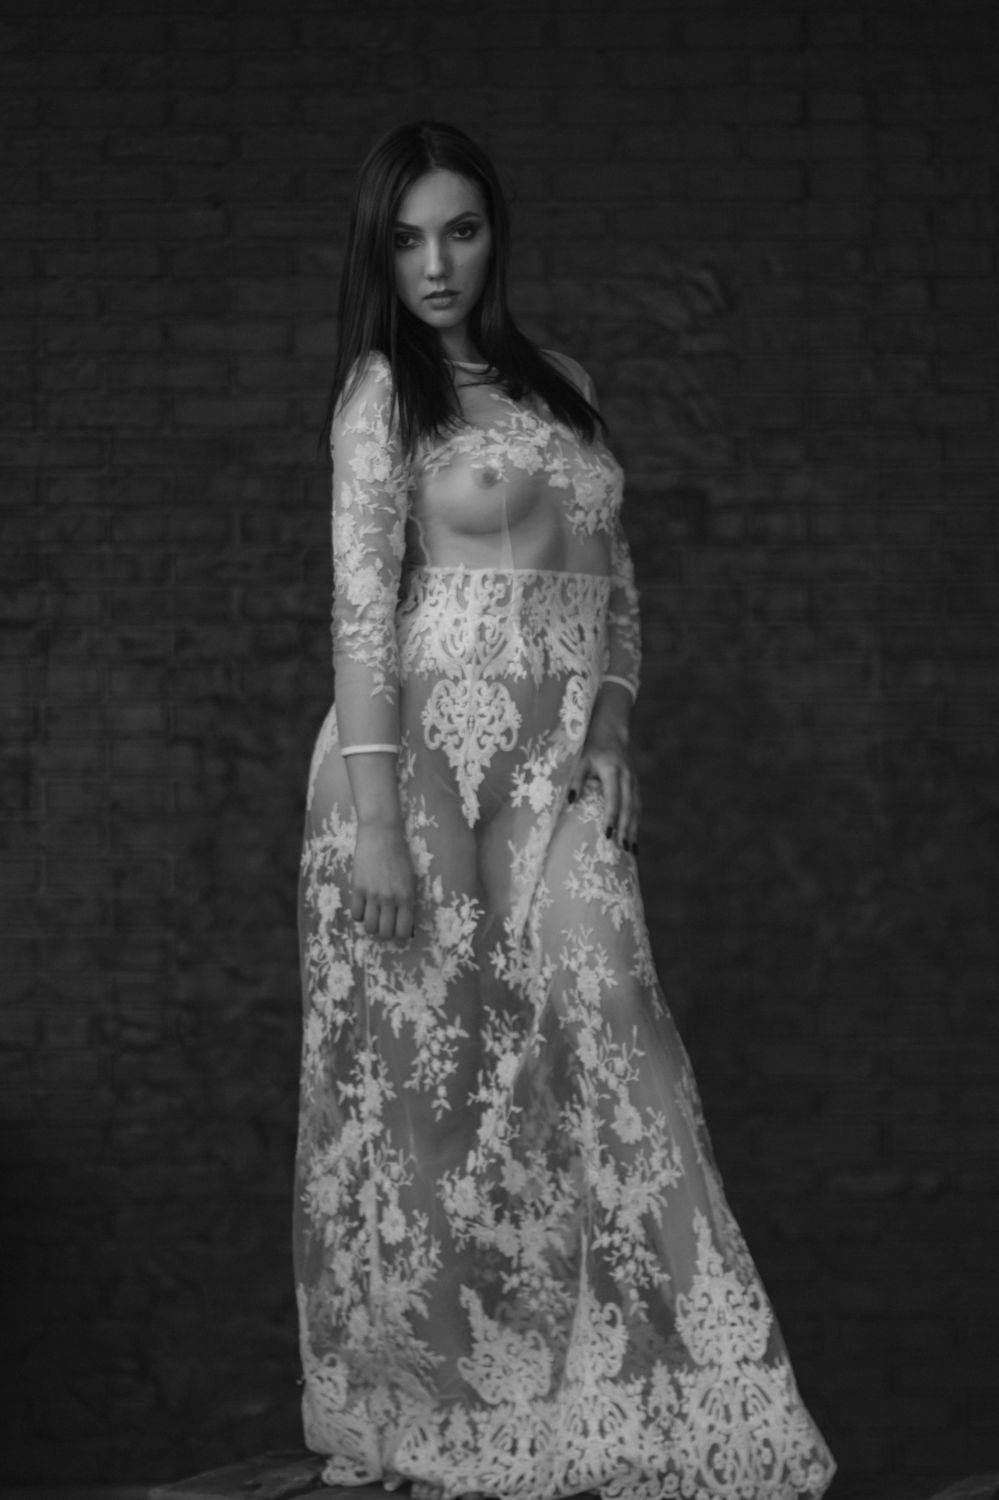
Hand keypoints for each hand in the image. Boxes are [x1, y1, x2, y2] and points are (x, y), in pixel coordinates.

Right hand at [350, 819, 416, 941]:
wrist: (381, 835)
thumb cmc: (400, 856)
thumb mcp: (410, 879)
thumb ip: (408, 900)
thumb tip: (404, 923)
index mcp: (406, 897)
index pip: (402, 930)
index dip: (400, 937)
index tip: (398, 936)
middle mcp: (389, 899)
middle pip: (385, 933)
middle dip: (385, 934)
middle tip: (385, 928)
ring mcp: (372, 894)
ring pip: (369, 927)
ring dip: (372, 926)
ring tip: (374, 919)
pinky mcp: (357, 888)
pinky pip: (355, 914)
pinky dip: (359, 915)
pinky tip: (364, 907)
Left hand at [567, 691, 639, 853]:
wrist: (610, 732)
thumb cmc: (589, 748)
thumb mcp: (579, 760)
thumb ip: (576, 780)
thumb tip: (571, 802)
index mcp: (613, 771)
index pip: (613, 799)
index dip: (611, 817)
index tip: (607, 835)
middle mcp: (627, 778)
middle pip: (629, 807)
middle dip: (626, 829)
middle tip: (624, 849)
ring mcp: (634, 782)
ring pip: (636, 809)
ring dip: (634, 829)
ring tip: (631, 850)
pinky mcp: (635, 785)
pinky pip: (638, 807)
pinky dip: (636, 823)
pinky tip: (632, 838)